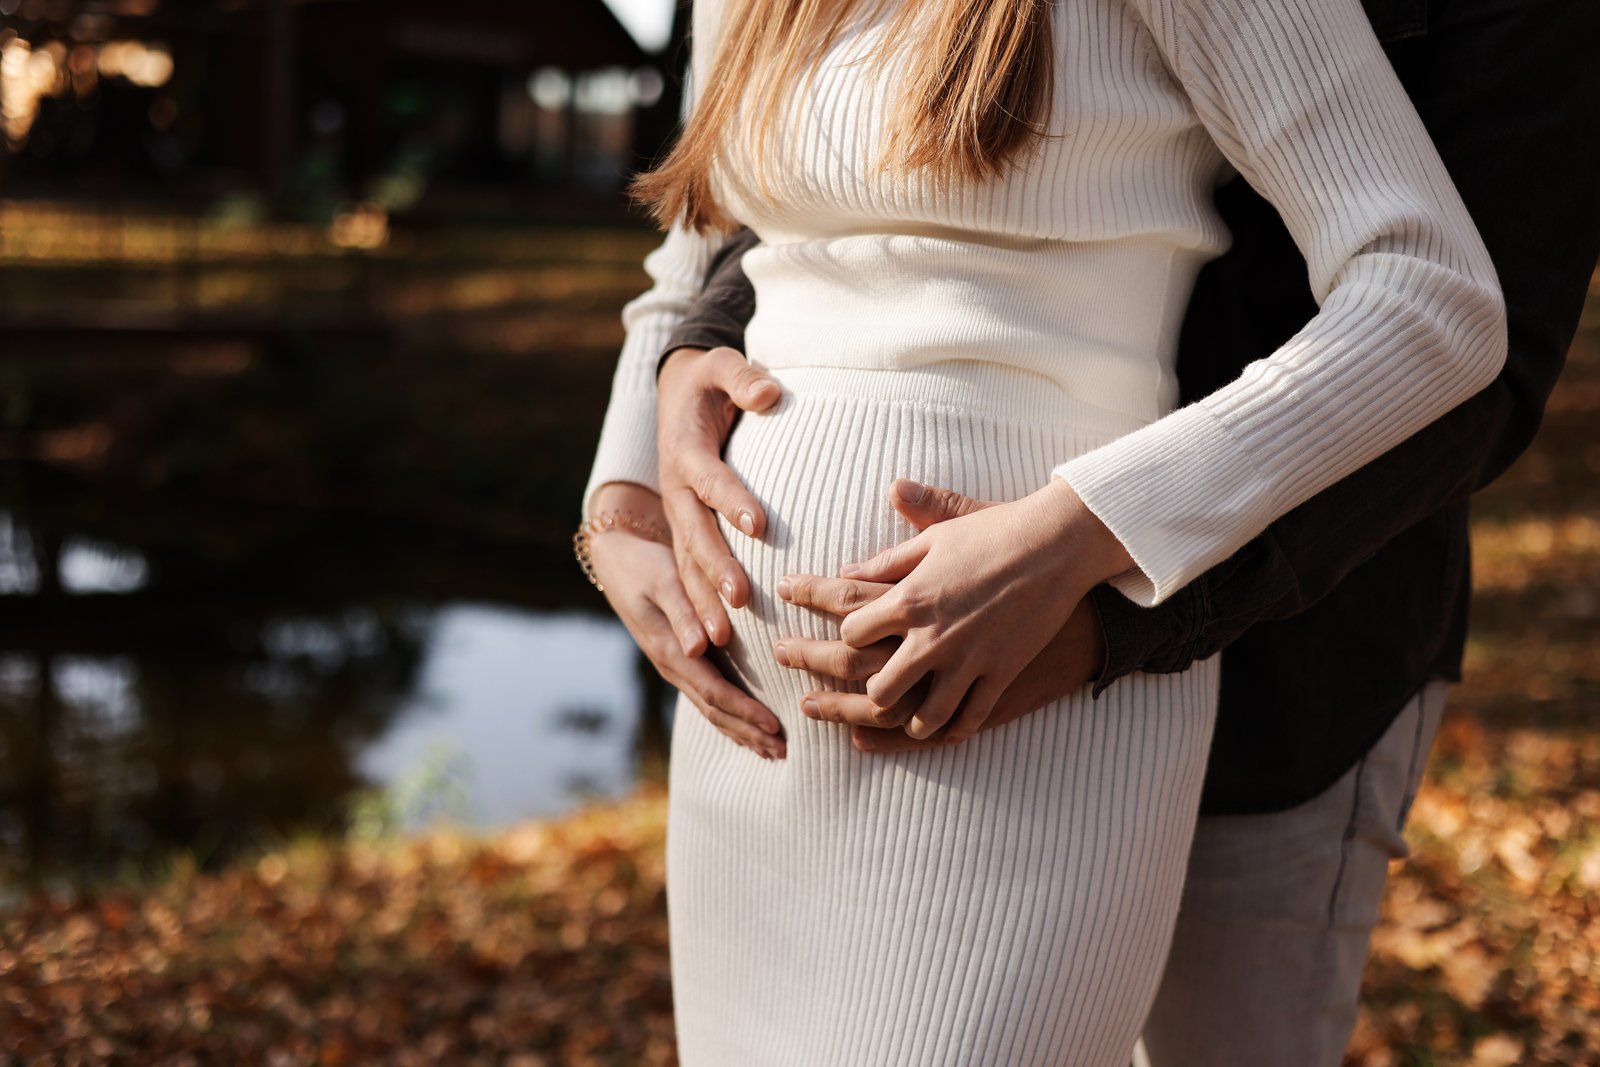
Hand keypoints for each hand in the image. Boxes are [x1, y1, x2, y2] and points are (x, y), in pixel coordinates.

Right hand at [588, 481, 785, 758]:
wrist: (614, 559)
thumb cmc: (644, 564)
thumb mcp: (663, 580)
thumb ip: (682, 612)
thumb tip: (697, 650)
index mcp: (670, 650)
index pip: (714, 691)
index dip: (744, 711)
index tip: (774, 726)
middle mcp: (673, 665)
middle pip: (715, 710)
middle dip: (748, 731)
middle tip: (783, 751)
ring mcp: (675, 665)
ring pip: (711, 708)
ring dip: (741, 730)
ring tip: (772, 749)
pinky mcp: (680, 658)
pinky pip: (708, 695)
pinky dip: (730, 715)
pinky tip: (747, 726)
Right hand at [656, 346, 780, 647]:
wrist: (678, 394)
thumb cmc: (709, 381)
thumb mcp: (720, 365)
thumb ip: (743, 376)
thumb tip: (769, 393)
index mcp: (685, 450)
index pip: (710, 478)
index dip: (732, 500)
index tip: (760, 524)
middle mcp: (676, 489)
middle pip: (693, 534)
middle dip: (714, 569)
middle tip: (740, 598)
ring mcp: (678, 516)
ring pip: (686, 564)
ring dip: (702, 601)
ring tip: (722, 638)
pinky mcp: (686, 533)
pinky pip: (690, 575)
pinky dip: (702, 608)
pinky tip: (722, 644)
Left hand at [838, 477, 1132, 740]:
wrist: (1058, 544)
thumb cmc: (994, 531)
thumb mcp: (935, 538)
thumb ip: (888, 558)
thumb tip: (847, 568)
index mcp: (909, 599)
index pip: (852, 635)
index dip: (849, 637)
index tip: (857, 636)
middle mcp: (933, 637)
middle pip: (881, 688)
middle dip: (871, 693)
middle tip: (876, 689)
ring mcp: (969, 660)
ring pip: (926, 716)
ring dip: (913, 723)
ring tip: (912, 720)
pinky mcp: (1002, 672)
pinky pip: (972, 717)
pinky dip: (957, 729)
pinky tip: (949, 729)